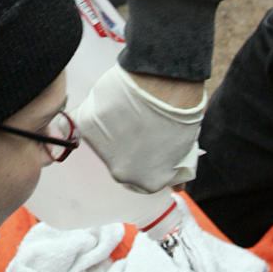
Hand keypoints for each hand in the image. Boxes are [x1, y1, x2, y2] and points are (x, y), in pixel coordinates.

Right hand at [75, 63, 207, 192]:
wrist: (166, 86)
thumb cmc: (182, 113)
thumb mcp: (185, 148)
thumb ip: (172, 166)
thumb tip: (178, 185)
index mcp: (148, 182)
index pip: (144, 177)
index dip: (147, 158)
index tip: (148, 143)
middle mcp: (121, 173)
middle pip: (121, 162)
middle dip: (128, 146)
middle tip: (138, 124)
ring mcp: (102, 150)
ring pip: (103, 141)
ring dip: (112, 130)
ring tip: (127, 111)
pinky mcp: (88, 126)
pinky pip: (89, 121)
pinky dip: (97, 112)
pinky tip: (112, 102)